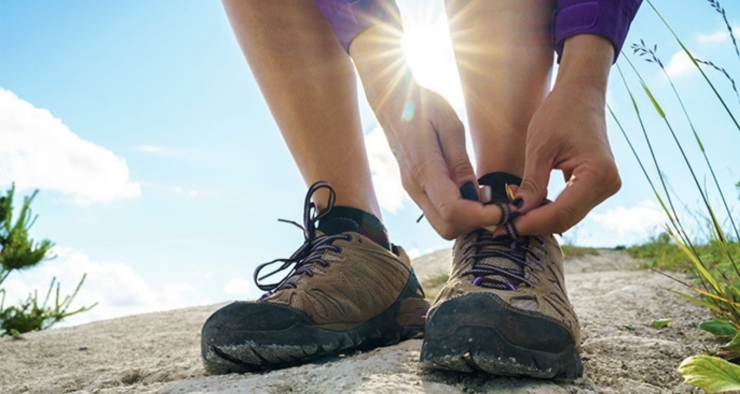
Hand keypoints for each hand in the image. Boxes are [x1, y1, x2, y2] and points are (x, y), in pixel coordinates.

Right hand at [350, 28, 502, 238]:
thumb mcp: (449, 124)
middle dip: (475, 223)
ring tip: (484, 197)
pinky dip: (459, 212)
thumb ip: (461, 162)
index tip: (504, 209)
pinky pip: (438, 214)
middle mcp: (415, 187)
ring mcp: (413, 191)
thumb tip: (475, 193)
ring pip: (442, 225)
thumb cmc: (422, 106)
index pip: (453, 211)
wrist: (392, 103)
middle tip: (495, 203)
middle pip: (447, 228)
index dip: (481, 217)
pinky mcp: (416, 190)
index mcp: (424, 169)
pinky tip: (470, 193)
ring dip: (467, 219)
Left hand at [511, 35, 620, 235]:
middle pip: (566, 219)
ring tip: (509, 220)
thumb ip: (532, 183)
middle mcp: (608, 184)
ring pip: (568, 216)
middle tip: (501, 228)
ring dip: (539, 219)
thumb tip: (518, 213)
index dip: (532, 223)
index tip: (504, 227)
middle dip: (533, 225)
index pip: (562, 212)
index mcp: (598, 174)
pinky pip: (570, 206)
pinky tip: (525, 210)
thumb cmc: (560, 112)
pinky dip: (548, 210)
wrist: (581, 93)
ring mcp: (605, 186)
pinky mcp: (596, 185)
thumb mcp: (540, 147)